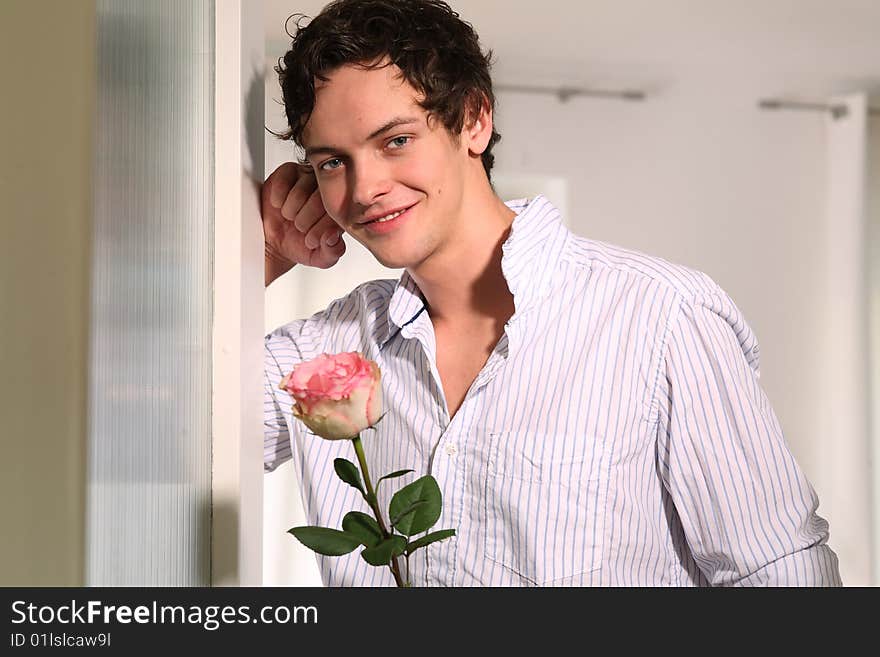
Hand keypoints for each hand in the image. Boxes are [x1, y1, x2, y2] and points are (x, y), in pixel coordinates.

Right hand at [261, 162, 345, 280]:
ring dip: (291, 209)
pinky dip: (279, 196)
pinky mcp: (289, 172)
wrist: (274, 241)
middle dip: (305, 220)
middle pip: (319, 199)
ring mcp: (308, 178)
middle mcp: (326, 191)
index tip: (310, 241)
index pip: (336, 212)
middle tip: (298, 229)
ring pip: (302, 188)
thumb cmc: (300, 245)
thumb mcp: (320, 258)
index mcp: (339, 209)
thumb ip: (333, 251)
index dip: (320, 229)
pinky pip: (285, 178)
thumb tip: (333, 236)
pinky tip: (280, 205)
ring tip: (289, 217)